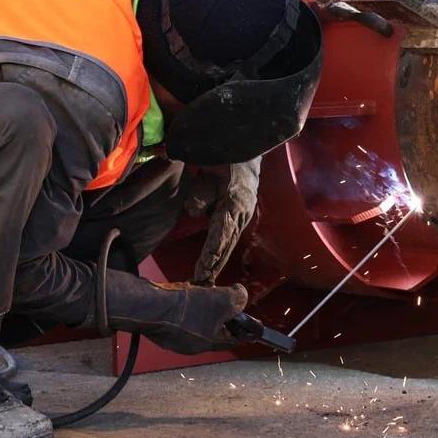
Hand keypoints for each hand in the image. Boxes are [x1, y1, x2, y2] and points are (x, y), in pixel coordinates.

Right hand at [98, 269, 248, 354]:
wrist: (148, 306)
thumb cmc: (187, 308)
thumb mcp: (221, 300)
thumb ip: (237, 298)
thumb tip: (241, 294)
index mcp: (208, 343)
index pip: (233, 339)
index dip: (244, 327)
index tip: (250, 319)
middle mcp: (191, 343)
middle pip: (214, 327)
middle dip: (221, 311)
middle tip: (223, 295)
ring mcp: (175, 334)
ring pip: (197, 318)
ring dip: (202, 303)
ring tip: (203, 289)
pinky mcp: (162, 322)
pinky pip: (180, 313)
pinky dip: (186, 301)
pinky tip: (186, 289)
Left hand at [187, 158, 261, 284]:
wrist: (245, 152)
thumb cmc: (224, 162)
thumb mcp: (209, 175)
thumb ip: (200, 195)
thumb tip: (193, 212)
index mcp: (234, 205)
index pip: (220, 235)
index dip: (210, 254)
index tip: (202, 272)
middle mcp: (242, 214)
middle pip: (226, 245)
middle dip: (214, 266)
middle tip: (201, 285)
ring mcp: (243, 216)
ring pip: (228, 244)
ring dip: (217, 263)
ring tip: (205, 282)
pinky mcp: (240, 216)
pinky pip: (228, 238)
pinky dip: (220, 253)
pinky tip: (211, 266)